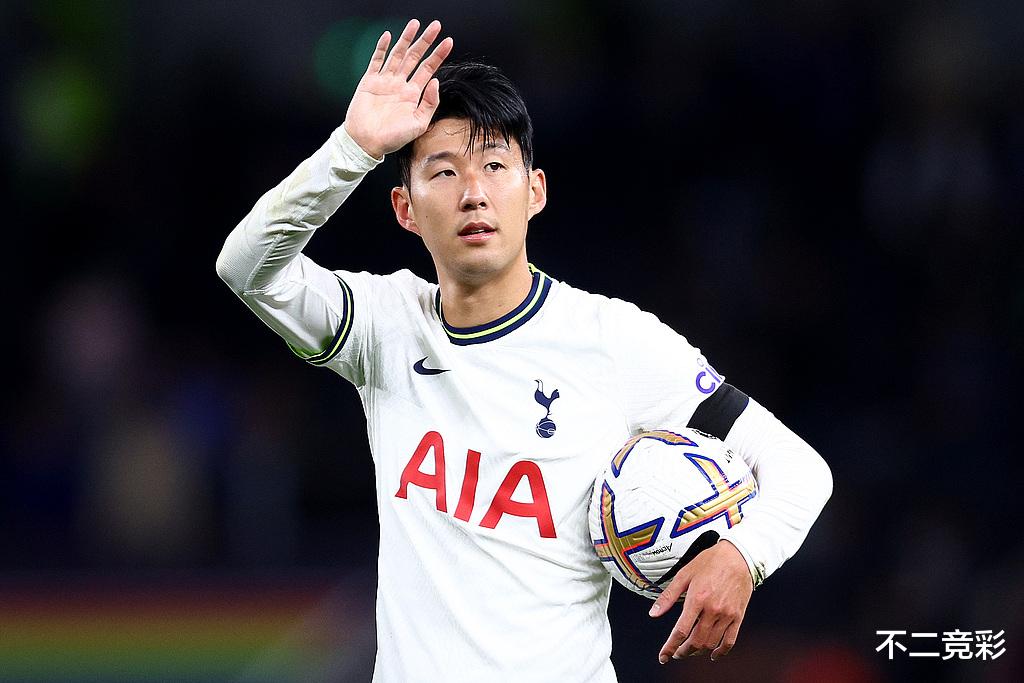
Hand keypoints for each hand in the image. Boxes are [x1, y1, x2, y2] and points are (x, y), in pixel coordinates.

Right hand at [344, 19, 453, 158]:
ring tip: (414, 24)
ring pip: (397, 55)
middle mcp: (400, 85)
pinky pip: (376, 61)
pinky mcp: (369, 81)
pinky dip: (382, 48)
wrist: (367, 142)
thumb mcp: (418, 124)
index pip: (428, 69)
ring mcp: (385, 81)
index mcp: (413, 94)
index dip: (438, 55)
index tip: (449, 41)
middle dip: (425, 41)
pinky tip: (388, 36)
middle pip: (415, 57)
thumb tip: (435, 81)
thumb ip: (430, 103)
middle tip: (435, 25)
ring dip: (406, 39)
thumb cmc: (393, 138)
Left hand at [648, 540, 752, 662]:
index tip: (663, 656)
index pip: (681, 631)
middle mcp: (713, 610)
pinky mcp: (738, 616)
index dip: (670, 647)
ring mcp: (727, 615)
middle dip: (683, 651)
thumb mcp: (684, 574)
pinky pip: (730, 641)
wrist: (738, 556)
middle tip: (676, 653)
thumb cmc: (710, 562)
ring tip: (690, 650)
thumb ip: (668, 596)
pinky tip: (712, 654)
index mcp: (697, 599)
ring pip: (711, 643)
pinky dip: (720, 652)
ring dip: (698, 651)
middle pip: (695, 641)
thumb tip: (653, 613)